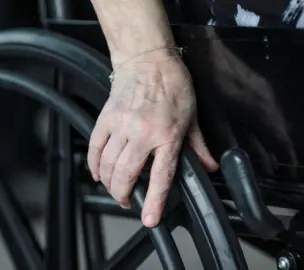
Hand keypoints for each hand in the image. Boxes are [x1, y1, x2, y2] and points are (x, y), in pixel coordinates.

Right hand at [87, 52, 217, 227]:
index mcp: (167, 135)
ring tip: (115, 189)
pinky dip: (94, 165)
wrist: (148, 59)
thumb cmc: (172, 84)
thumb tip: (209, 167)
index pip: (160, 175)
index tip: (148, 219)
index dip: (153, 201)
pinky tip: (98, 173)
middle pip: (126, 174)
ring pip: (108, 164)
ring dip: (110, 183)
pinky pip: (95, 147)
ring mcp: (121, 125)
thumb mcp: (192, 117)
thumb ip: (198, 146)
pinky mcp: (106, 118)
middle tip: (127, 201)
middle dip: (123, 195)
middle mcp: (142, 132)